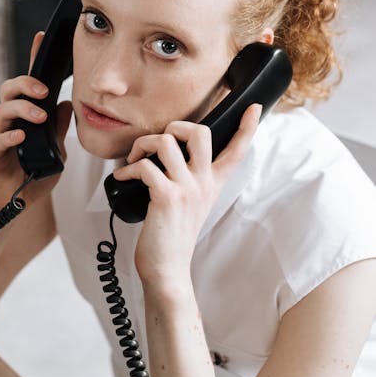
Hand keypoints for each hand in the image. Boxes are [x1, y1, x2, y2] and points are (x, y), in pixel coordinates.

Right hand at [0, 32, 72, 214]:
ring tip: (39, 117)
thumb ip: (59, 128)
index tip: (40, 38)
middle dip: (26, 83)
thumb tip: (66, 103)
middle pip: (9, 89)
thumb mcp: (56, 150)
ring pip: (2, 110)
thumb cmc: (34, 174)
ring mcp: (1, 138)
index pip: (29, 85)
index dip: (33, 59)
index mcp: (27, 117)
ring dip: (23, 108)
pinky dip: (10, 135)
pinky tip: (21, 136)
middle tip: (43, 91)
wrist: (16, 206)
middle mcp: (12, 122)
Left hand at [113, 104, 261, 295]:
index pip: (237, 151)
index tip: (254, 107)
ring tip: (134, 159)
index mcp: (213, 183)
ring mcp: (187, 189)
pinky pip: (145, 166)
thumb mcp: (191, 203)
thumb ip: (190, 179)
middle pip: (201, 132)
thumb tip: (169, 151)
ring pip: (166, 141)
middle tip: (161, 141)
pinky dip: (128, 169)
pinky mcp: (167, 198)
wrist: (167, 269)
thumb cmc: (172, 234)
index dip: (247, 127)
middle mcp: (204, 183)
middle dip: (176, 125)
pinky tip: (122, 177)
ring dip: (143, 144)